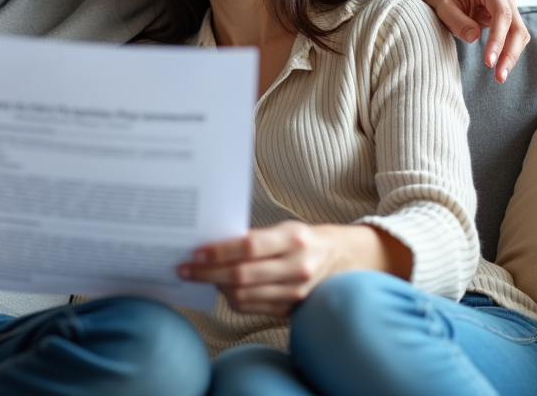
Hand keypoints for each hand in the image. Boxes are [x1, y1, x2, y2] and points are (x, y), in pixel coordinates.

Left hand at [178, 222, 410, 317]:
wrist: (351, 259)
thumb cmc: (310, 238)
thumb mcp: (287, 228)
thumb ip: (256, 237)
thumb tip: (214, 245)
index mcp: (294, 238)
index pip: (248, 246)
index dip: (218, 252)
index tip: (195, 252)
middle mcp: (297, 266)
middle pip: (242, 275)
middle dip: (208, 273)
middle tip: (185, 269)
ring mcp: (296, 291)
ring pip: (245, 296)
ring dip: (217, 288)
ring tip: (200, 277)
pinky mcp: (294, 308)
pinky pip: (254, 307)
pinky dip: (233, 299)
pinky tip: (222, 289)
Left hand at [409, 0, 529, 82]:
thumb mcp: (442, 6)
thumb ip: (457, 21)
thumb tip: (474, 38)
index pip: (501, 13)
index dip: (498, 39)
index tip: (489, 61)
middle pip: (516, 25)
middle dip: (510, 52)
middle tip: (499, 76)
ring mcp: (508, 0)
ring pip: (519, 32)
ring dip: (511, 54)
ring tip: (500, 76)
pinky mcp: (508, 12)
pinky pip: (513, 34)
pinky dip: (508, 50)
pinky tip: (500, 66)